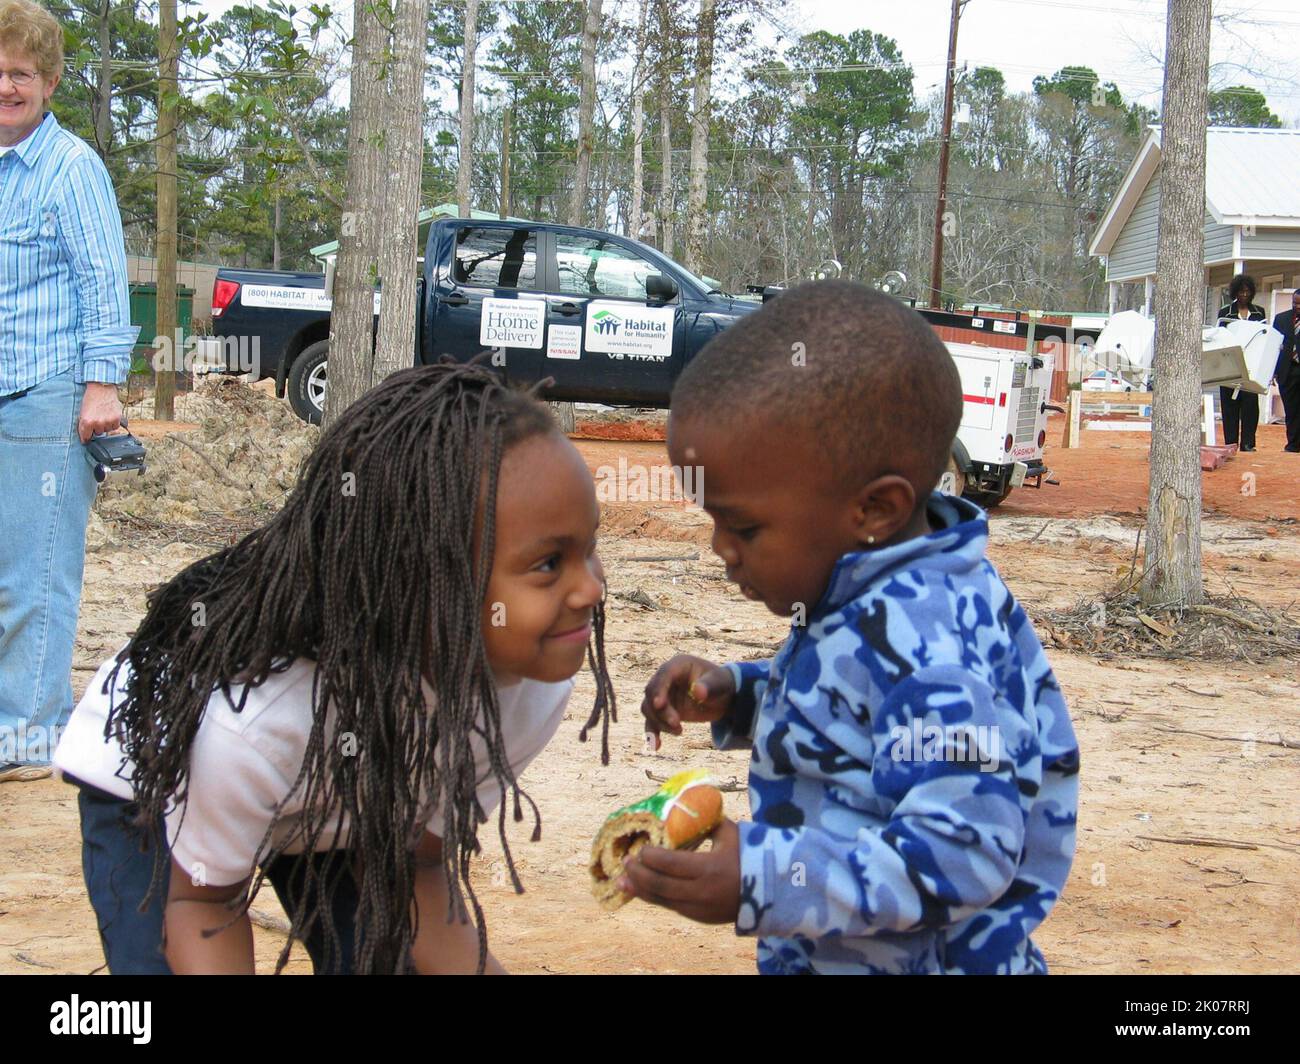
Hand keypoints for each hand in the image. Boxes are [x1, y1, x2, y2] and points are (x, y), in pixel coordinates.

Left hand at [78, 382, 122, 442]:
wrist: (101, 388)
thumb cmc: (90, 399)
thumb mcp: (82, 412)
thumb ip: (84, 425)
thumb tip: (87, 435)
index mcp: (86, 422)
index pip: (86, 437)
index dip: (86, 439)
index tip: (86, 440)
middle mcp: (97, 423)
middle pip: (98, 433)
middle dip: (96, 427)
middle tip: (96, 418)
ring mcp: (107, 421)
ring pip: (107, 430)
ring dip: (105, 425)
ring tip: (103, 415)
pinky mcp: (116, 419)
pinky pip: (115, 427)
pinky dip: (113, 423)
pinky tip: (110, 415)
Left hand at [618, 817, 740, 923]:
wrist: (770, 892)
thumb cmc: (749, 857)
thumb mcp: (730, 834)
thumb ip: (706, 823)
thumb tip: (685, 808)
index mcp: (708, 868)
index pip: (669, 864)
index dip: (650, 857)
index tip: (640, 849)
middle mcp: (700, 891)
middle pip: (660, 885)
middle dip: (639, 873)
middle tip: (625, 862)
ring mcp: (698, 908)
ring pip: (661, 900)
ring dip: (639, 889)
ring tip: (622, 879)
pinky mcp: (698, 917)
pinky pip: (670, 906)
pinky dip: (654, 897)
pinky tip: (640, 890)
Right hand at [640, 654, 734, 750]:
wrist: (723, 697)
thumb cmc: (722, 684)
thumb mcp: (720, 683)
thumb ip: (709, 687)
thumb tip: (698, 692)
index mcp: (678, 665)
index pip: (663, 675)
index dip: (659, 689)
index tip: (659, 705)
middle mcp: (666, 678)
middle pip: (652, 693)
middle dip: (661, 711)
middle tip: (677, 724)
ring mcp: (663, 695)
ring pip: (649, 709)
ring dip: (660, 722)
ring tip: (679, 731)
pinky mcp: (663, 711)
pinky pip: (652, 722)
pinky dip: (653, 733)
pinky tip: (656, 746)